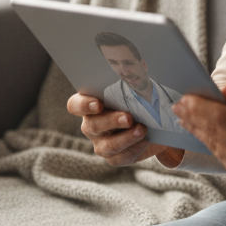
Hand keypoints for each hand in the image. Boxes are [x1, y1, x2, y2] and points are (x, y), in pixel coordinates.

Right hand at [67, 93, 184, 168]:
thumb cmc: (136, 99)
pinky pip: (120, 157)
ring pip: (107, 145)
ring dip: (125, 138)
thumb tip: (140, 68)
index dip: (83, 105)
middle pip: (92, 125)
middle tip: (128, 117)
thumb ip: (131, 83)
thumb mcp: (133, 90)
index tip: (98, 104)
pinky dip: (134, 149)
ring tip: (142, 130)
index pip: (74, 105)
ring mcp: (100, 143)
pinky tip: (146, 140)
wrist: (151, 123)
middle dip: (111, 121)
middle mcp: (90, 124)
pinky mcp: (113, 157)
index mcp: (88, 104)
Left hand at [172, 84, 225, 188]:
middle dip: (192, 117)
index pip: (221, 118)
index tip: (184, 99)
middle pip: (214, 132)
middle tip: (177, 105)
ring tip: (183, 117)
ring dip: (196, 129)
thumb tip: (218, 90)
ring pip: (214, 145)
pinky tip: (200, 131)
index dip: (199, 108)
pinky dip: (209, 142)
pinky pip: (221, 156)